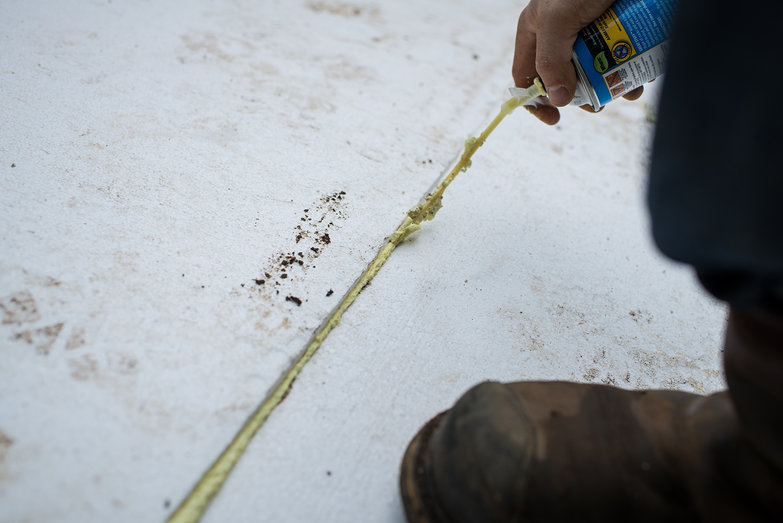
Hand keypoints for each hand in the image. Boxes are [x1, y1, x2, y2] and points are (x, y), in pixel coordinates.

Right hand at [513, 0, 643, 124]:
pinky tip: (642, 74)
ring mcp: (588, 34)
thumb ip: (551, 60)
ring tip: (629, 88)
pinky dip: (630, 71)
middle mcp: (560, 36)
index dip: (535, 102)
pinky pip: (619, 59)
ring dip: (612, 87)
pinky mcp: (614, 30)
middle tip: (599, 102)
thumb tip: (557, 100)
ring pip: (595, 72)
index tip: (555, 119)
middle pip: (564, 80)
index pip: (525, 77)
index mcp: (536, 33)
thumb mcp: (558, 20)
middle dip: (582, 96)